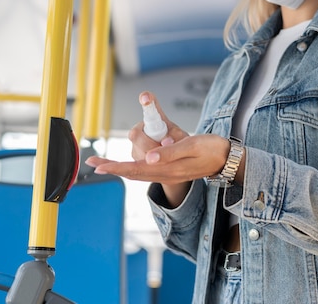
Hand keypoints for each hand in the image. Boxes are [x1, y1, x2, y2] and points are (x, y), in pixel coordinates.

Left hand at [85, 133, 230, 184]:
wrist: (226, 158)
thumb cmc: (211, 148)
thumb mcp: (192, 145)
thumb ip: (170, 151)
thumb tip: (148, 156)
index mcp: (169, 167)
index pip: (136, 167)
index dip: (115, 166)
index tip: (98, 165)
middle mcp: (165, 172)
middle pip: (132, 171)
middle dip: (111, 166)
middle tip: (92, 162)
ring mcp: (167, 172)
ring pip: (138, 170)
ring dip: (123, 164)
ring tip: (109, 158)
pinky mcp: (169, 169)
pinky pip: (146, 169)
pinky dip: (133, 165)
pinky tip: (127, 162)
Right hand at [130, 91, 188, 161]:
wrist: (175, 156)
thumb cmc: (177, 142)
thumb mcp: (181, 137)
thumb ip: (176, 136)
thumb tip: (166, 141)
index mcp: (152, 119)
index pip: (149, 107)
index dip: (147, 101)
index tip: (146, 97)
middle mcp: (140, 129)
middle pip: (136, 134)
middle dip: (150, 144)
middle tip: (164, 147)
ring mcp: (135, 144)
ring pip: (138, 151)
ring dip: (153, 156)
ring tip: (166, 156)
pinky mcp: (135, 157)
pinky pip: (140, 163)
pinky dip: (152, 164)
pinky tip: (161, 163)